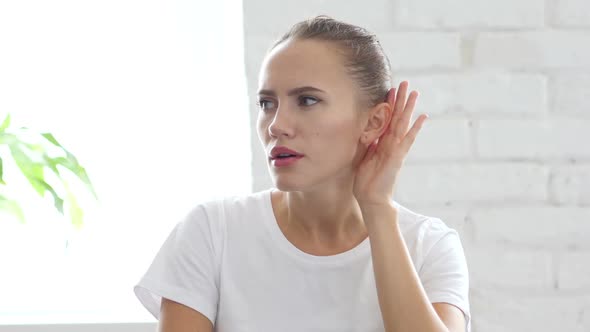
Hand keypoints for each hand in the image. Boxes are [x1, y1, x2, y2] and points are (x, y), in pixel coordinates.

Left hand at [353, 81, 427, 207]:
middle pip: (397, 117)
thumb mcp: (364, 157)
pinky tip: (422, 117)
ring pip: (403, 124)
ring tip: (414, 92)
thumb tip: (366, 131)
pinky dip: (414, 128)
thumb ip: (369, 144)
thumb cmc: (366, 181)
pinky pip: (407, 140)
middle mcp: (391, 144)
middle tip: (405, 83)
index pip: (387, 119)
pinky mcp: (397, 157)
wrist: (371, 199)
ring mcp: (396, 150)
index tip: (390, 89)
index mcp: (383, 143)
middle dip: (401, 100)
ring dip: (408, 108)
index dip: (389, 104)